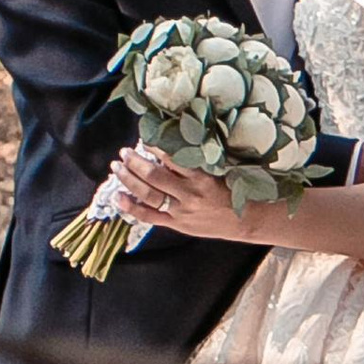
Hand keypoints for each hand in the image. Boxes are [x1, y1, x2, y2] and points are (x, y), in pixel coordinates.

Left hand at [106, 143, 260, 242]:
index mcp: (201, 177)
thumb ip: (194, 162)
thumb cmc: (233, 191)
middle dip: (135, 162)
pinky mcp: (177, 224)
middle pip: (154, 176)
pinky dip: (131, 207)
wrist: (246, 220)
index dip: (154, 148)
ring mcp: (181, 211)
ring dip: (129, 180)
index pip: (172, 159)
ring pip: (148, 195)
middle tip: (123, 152)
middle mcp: (189, 194)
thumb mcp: (218, 171)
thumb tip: (168, 148)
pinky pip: (149, 216)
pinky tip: (118, 197)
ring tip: (117, 167)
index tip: (144, 138)